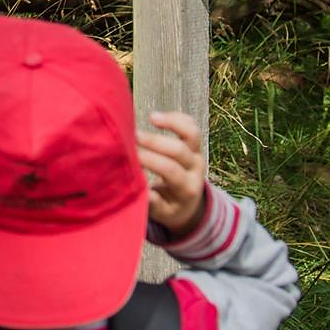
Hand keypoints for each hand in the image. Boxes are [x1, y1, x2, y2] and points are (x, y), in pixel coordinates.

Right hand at [137, 111, 207, 235]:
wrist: (188, 203)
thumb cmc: (169, 207)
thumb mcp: (162, 213)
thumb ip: (152, 203)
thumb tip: (142, 190)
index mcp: (187, 188)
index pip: (171, 170)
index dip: (151, 160)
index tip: (132, 156)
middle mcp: (196, 169)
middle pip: (179, 150)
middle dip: (155, 142)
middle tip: (133, 137)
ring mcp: (197, 154)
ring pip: (192, 133)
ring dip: (171, 122)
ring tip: (151, 117)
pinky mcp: (196, 144)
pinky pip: (191, 125)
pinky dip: (176, 117)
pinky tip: (157, 116)